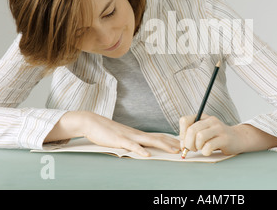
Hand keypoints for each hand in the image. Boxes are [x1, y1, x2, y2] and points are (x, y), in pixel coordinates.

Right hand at [46, 111, 179, 156]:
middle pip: (158, 138)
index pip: (158, 136)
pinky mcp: (119, 140)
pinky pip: (131, 146)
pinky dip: (140, 150)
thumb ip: (133, 142)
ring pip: (149, 141)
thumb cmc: (106, 131)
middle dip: (172, 143)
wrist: (92, 122)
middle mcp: (136, 134)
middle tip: (184, 148)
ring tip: (174, 150)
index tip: (181, 144)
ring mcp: (128, 136)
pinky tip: (147, 155)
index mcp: (138, 134)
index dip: (170, 140)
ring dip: (163, 146)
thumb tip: (143, 149)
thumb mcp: (123, 137)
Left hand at [179, 114, 245, 155]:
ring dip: (197, 147)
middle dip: (188, 143)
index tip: (185, 142)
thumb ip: (192, 135)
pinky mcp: (225, 138)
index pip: (184, 120)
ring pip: (200, 137)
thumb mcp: (204, 131)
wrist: (238, 138)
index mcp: (202, 117)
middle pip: (191, 130)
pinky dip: (205, 152)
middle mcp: (210, 120)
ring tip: (201, 149)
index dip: (182, 134)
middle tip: (192, 149)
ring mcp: (218, 128)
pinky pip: (209, 146)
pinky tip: (208, 151)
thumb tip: (182, 145)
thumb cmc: (217, 137)